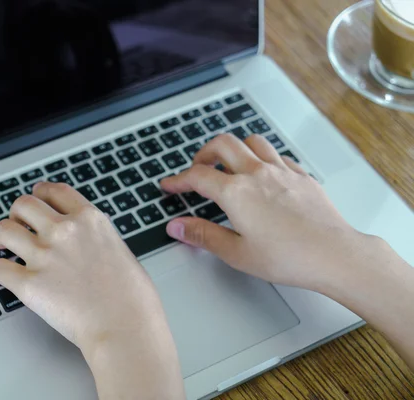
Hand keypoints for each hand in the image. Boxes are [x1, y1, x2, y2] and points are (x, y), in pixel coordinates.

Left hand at [0, 182, 184, 398]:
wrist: (125, 327)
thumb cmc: (131, 298)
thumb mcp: (120, 250)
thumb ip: (96, 239)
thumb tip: (85, 243)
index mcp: (89, 220)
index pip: (55, 191)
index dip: (41, 191)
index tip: (37, 195)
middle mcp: (64, 231)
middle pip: (23, 204)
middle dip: (17, 213)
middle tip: (18, 225)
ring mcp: (44, 256)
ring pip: (3, 230)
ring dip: (2, 237)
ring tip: (5, 246)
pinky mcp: (29, 284)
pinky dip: (1, 272)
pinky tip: (10, 276)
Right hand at [161, 133, 369, 290]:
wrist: (334, 254)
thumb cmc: (289, 257)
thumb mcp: (236, 253)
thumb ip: (203, 235)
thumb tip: (177, 226)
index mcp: (236, 193)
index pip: (197, 176)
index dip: (178, 180)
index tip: (170, 185)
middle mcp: (257, 174)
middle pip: (222, 145)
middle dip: (203, 153)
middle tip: (197, 168)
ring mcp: (281, 171)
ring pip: (251, 141)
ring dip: (234, 148)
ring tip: (228, 164)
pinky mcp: (300, 175)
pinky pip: (276, 154)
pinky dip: (261, 157)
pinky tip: (262, 173)